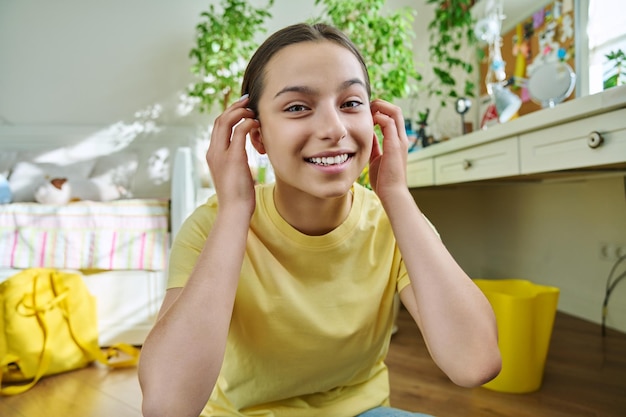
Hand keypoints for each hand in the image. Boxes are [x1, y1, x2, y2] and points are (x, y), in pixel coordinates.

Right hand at [206, 96, 257, 216]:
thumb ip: (235, 161)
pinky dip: (247, 123)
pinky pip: (239, 132)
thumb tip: (243, 156)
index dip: (229, 113)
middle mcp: (213, 152)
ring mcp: (221, 154)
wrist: (234, 211)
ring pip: (226, 122)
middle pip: (219, 120)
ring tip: (252, 109)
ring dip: (240, 112)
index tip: (242, 107)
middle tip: (248, 100)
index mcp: (212, 155)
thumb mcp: (234, 174)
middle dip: (234, 107)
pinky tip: (256, 123)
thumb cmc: (238, 196)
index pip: (217, 127)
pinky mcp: (233, 158)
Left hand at [368, 99, 408, 199]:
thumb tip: (367, 135)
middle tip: (367, 105)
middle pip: (396, 111)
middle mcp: (401, 138)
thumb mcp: (376, 158)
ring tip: (368, 108)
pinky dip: (378, 117)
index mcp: (397, 141)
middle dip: (381, 104)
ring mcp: (400, 140)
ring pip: (395, 112)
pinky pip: (389, 122)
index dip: (381, 111)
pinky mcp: (395, 145)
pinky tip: (369, 121)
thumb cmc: (383, 180)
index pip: (393, 118)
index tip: (367, 111)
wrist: (391, 193)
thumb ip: (374, 146)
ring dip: (380, 106)